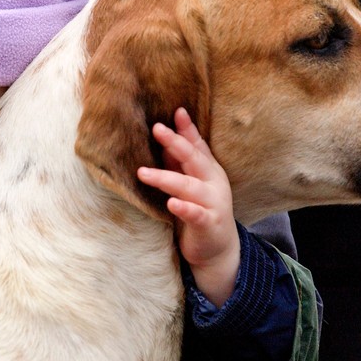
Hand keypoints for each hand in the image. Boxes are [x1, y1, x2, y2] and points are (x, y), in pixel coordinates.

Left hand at [137, 107, 240, 306]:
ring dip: (166, 178)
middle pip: (194, 159)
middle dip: (176, 143)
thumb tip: (164, 130)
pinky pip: (196, 215)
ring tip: (142, 173)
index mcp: (208, 169)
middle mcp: (213, 182)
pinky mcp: (208, 224)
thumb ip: (179, 160)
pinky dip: (184, 208)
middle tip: (156, 129)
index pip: (197, 145)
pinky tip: (171, 203)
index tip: (176, 111)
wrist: (217, 249)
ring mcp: (213, 203)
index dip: (187, 128)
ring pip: (189, 186)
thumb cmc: (199, 209)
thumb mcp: (190, 181)